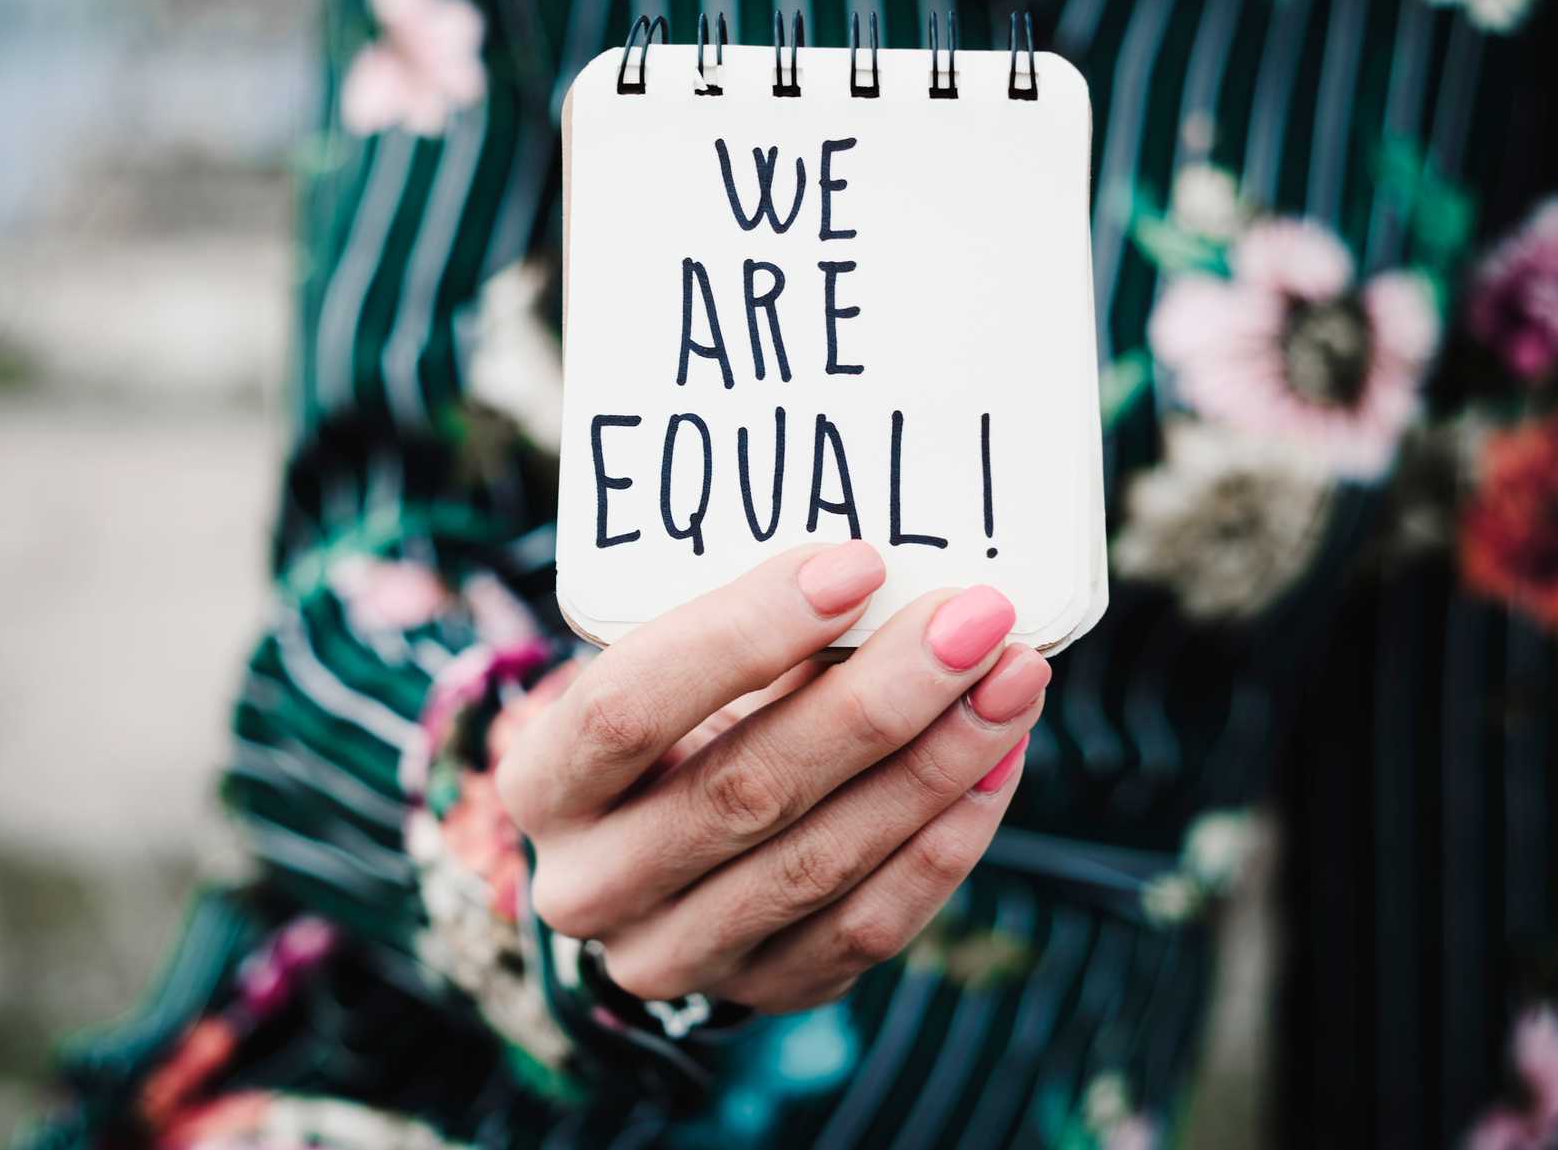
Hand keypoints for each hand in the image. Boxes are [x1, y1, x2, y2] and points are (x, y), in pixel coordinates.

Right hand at [496, 541, 1047, 1013]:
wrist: (656, 853)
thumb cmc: (674, 723)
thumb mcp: (669, 670)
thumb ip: (749, 635)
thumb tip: (885, 572)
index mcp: (543, 783)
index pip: (625, 707)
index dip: (742, 634)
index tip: (858, 564)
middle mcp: (590, 885)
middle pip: (742, 791)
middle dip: (877, 700)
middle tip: (976, 621)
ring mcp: (674, 955)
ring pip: (817, 865)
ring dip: (936, 766)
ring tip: (1013, 681)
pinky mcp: (761, 992)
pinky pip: (866, 927)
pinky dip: (947, 843)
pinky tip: (999, 761)